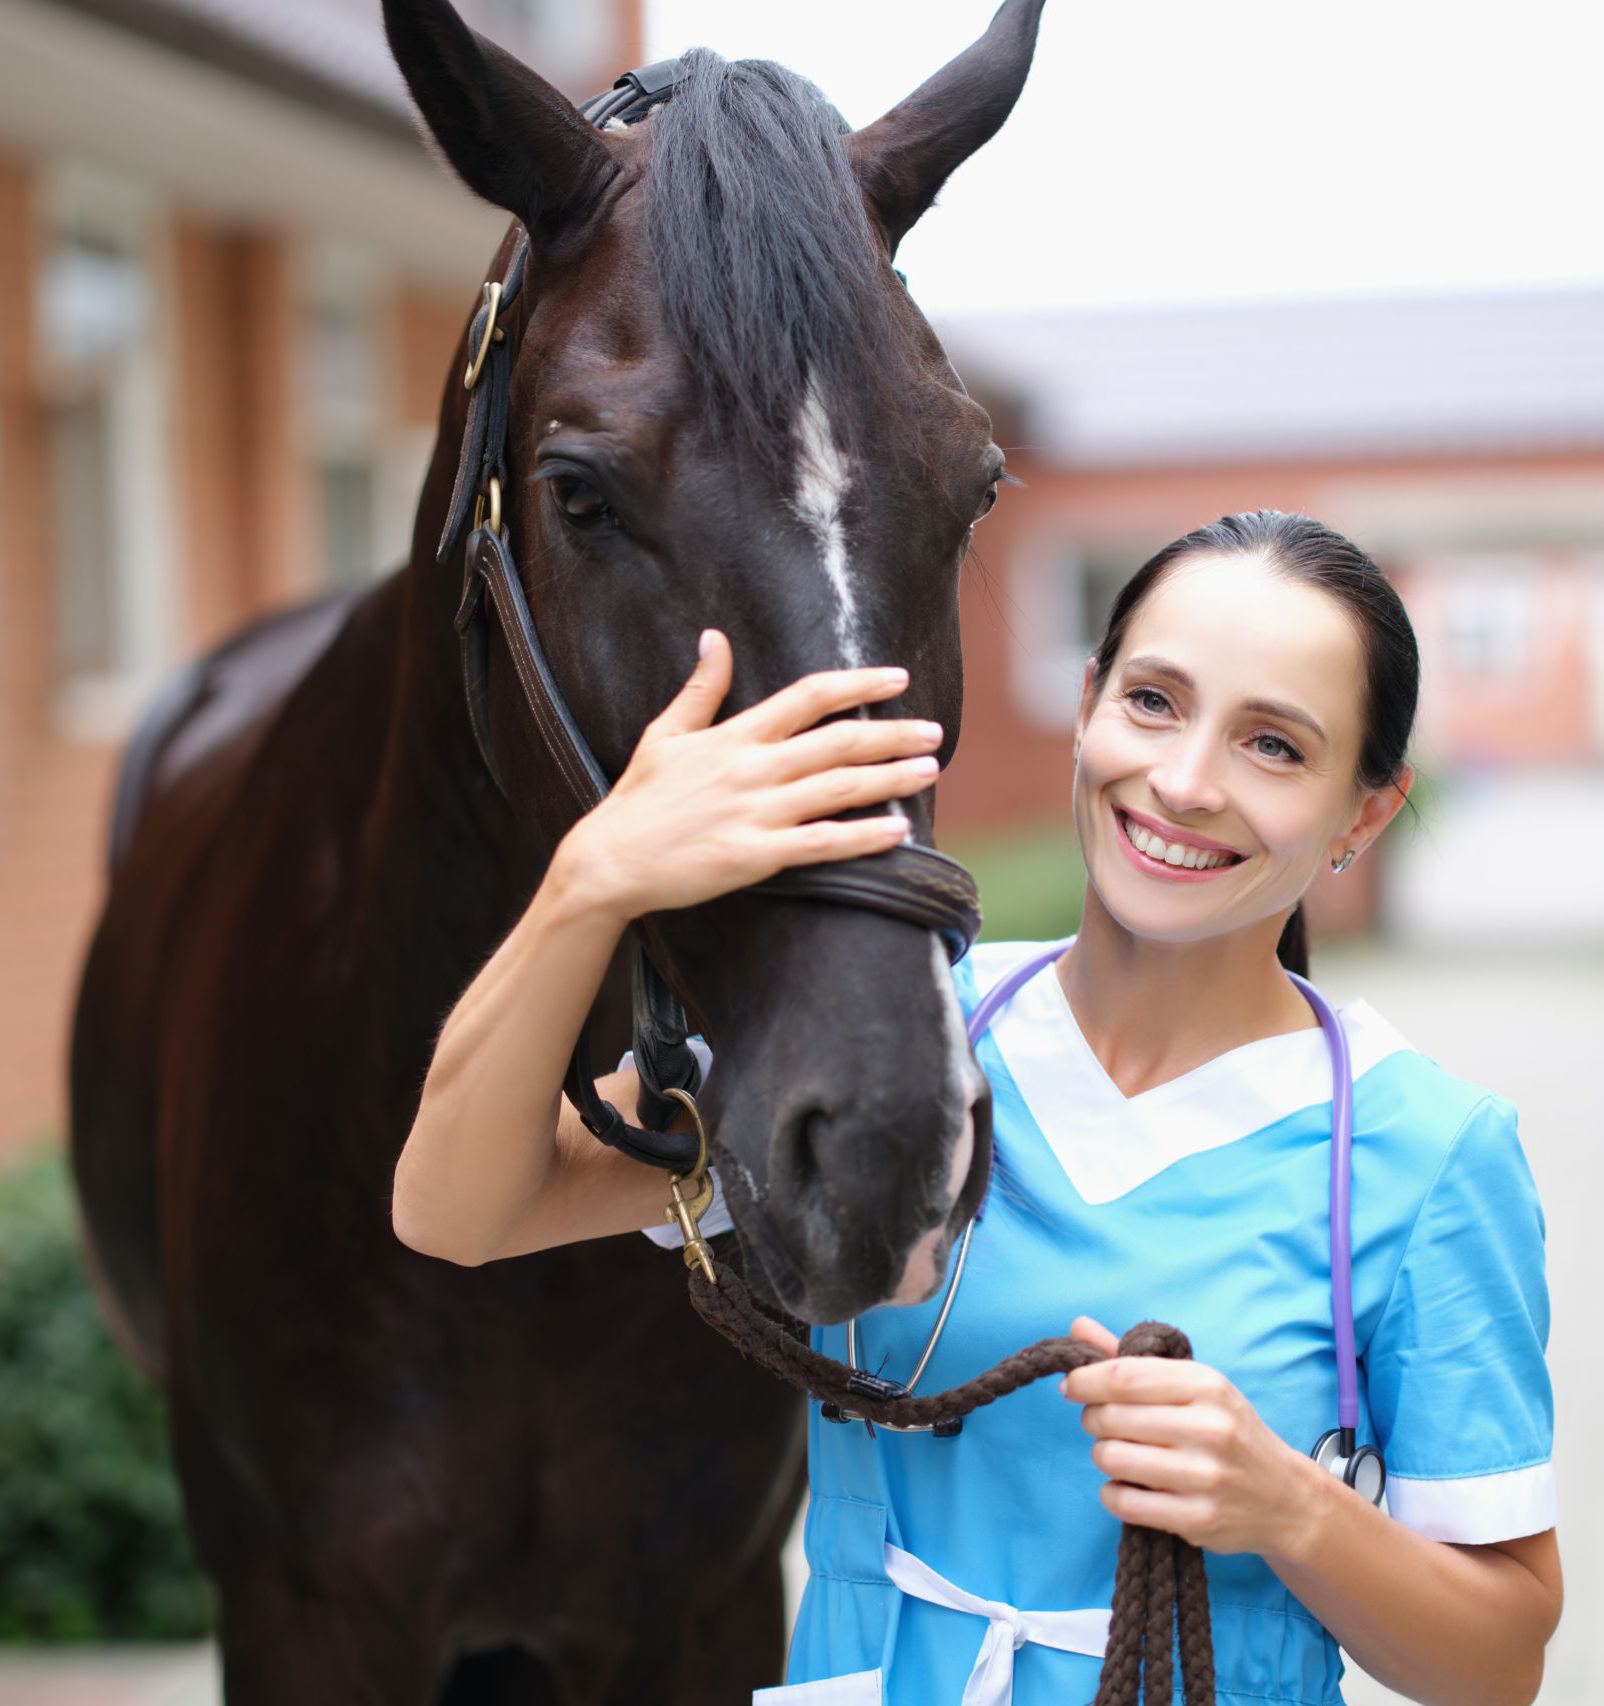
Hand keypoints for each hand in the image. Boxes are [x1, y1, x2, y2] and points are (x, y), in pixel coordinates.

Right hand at [553, 630, 942, 923]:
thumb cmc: (638, 799)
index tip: (897, 678)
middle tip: (934, 731)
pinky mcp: (755, 855)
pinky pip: (822, 843)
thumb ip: (701, 688)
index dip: (859, 683)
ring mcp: (756, 812)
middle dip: (893, 733)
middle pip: (839, 740)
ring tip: (930, 770)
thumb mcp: (665, 733)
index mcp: (736, 735)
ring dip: (891, 778)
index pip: (809, 696)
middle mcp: (753, 768)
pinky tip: (898, 831)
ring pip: (839, 788)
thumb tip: (714, 638)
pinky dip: (864, 837)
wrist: (608, 861)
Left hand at [1060, 1317, 1319, 1558]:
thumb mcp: (1193, 1385)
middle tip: (1105, 1425)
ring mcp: (1204, 1476)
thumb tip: (1078, 1327)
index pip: (1122, 1375)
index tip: (1071, 1386)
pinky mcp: (1197, 1519)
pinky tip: (1131, 1487)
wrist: (1286, 1499)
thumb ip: (1132, 1360)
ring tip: (1124, 1455)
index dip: (1084, 1379)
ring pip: (1110, 1458)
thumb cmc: (1228, 1432)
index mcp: (1205, 1385)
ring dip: (1104, 1457)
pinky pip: (1122, 1502)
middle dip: (1093, 1419)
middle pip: (1109, 1417)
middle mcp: (1207, 1427)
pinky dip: (1114, 1494)